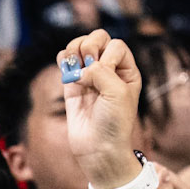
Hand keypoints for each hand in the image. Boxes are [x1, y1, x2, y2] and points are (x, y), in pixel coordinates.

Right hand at [59, 31, 143, 188]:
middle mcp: (109, 71)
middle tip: (87, 63)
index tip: (106, 75)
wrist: (99, 149)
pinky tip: (64, 67)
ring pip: (79, 47)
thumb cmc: (115, 123)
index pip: (116, 45)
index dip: (107, 55)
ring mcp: (89, 77)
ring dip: (73, 50)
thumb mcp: (117, 93)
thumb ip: (100, 72)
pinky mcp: (72, 86)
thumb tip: (79, 67)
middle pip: (97, 40)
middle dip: (89, 46)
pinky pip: (65, 62)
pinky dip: (62, 59)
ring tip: (73, 66)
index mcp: (127, 71)